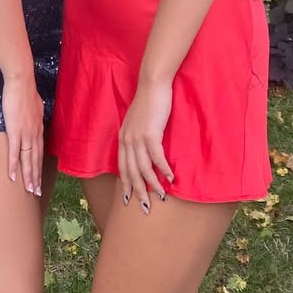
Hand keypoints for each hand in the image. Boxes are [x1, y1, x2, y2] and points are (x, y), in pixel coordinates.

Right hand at [2, 75, 44, 195]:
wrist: (21, 82)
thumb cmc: (25, 91)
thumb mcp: (34, 106)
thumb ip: (33, 116)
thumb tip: (32, 118)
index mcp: (38, 129)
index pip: (39, 152)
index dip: (39, 167)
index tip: (38, 179)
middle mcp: (34, 134)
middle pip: (35, 160)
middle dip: (36, 177)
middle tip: (36, 193)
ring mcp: (25, 133)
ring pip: (27, 160)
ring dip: (28, 176)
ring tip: (28, 190)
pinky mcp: (15, 131)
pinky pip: (14, 152)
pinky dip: (13, 166)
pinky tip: (12, 176)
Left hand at [118, 79, 174, 211]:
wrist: (152, 84)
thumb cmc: (149, 102)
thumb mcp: (138, 121)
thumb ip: (138, 135)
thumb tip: (144, 150)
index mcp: (123, 138)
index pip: (122, 167)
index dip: (126, 185)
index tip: (130, 199)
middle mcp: (127, 140)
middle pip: (131, 172)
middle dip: (138, 192)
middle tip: (145, 208)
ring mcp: (137, 137)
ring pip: (143, 169)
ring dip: (153, 185)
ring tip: (161, 197)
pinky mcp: (150, 134)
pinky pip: (156, 157)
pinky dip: (163, 170)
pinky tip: (170, 178)